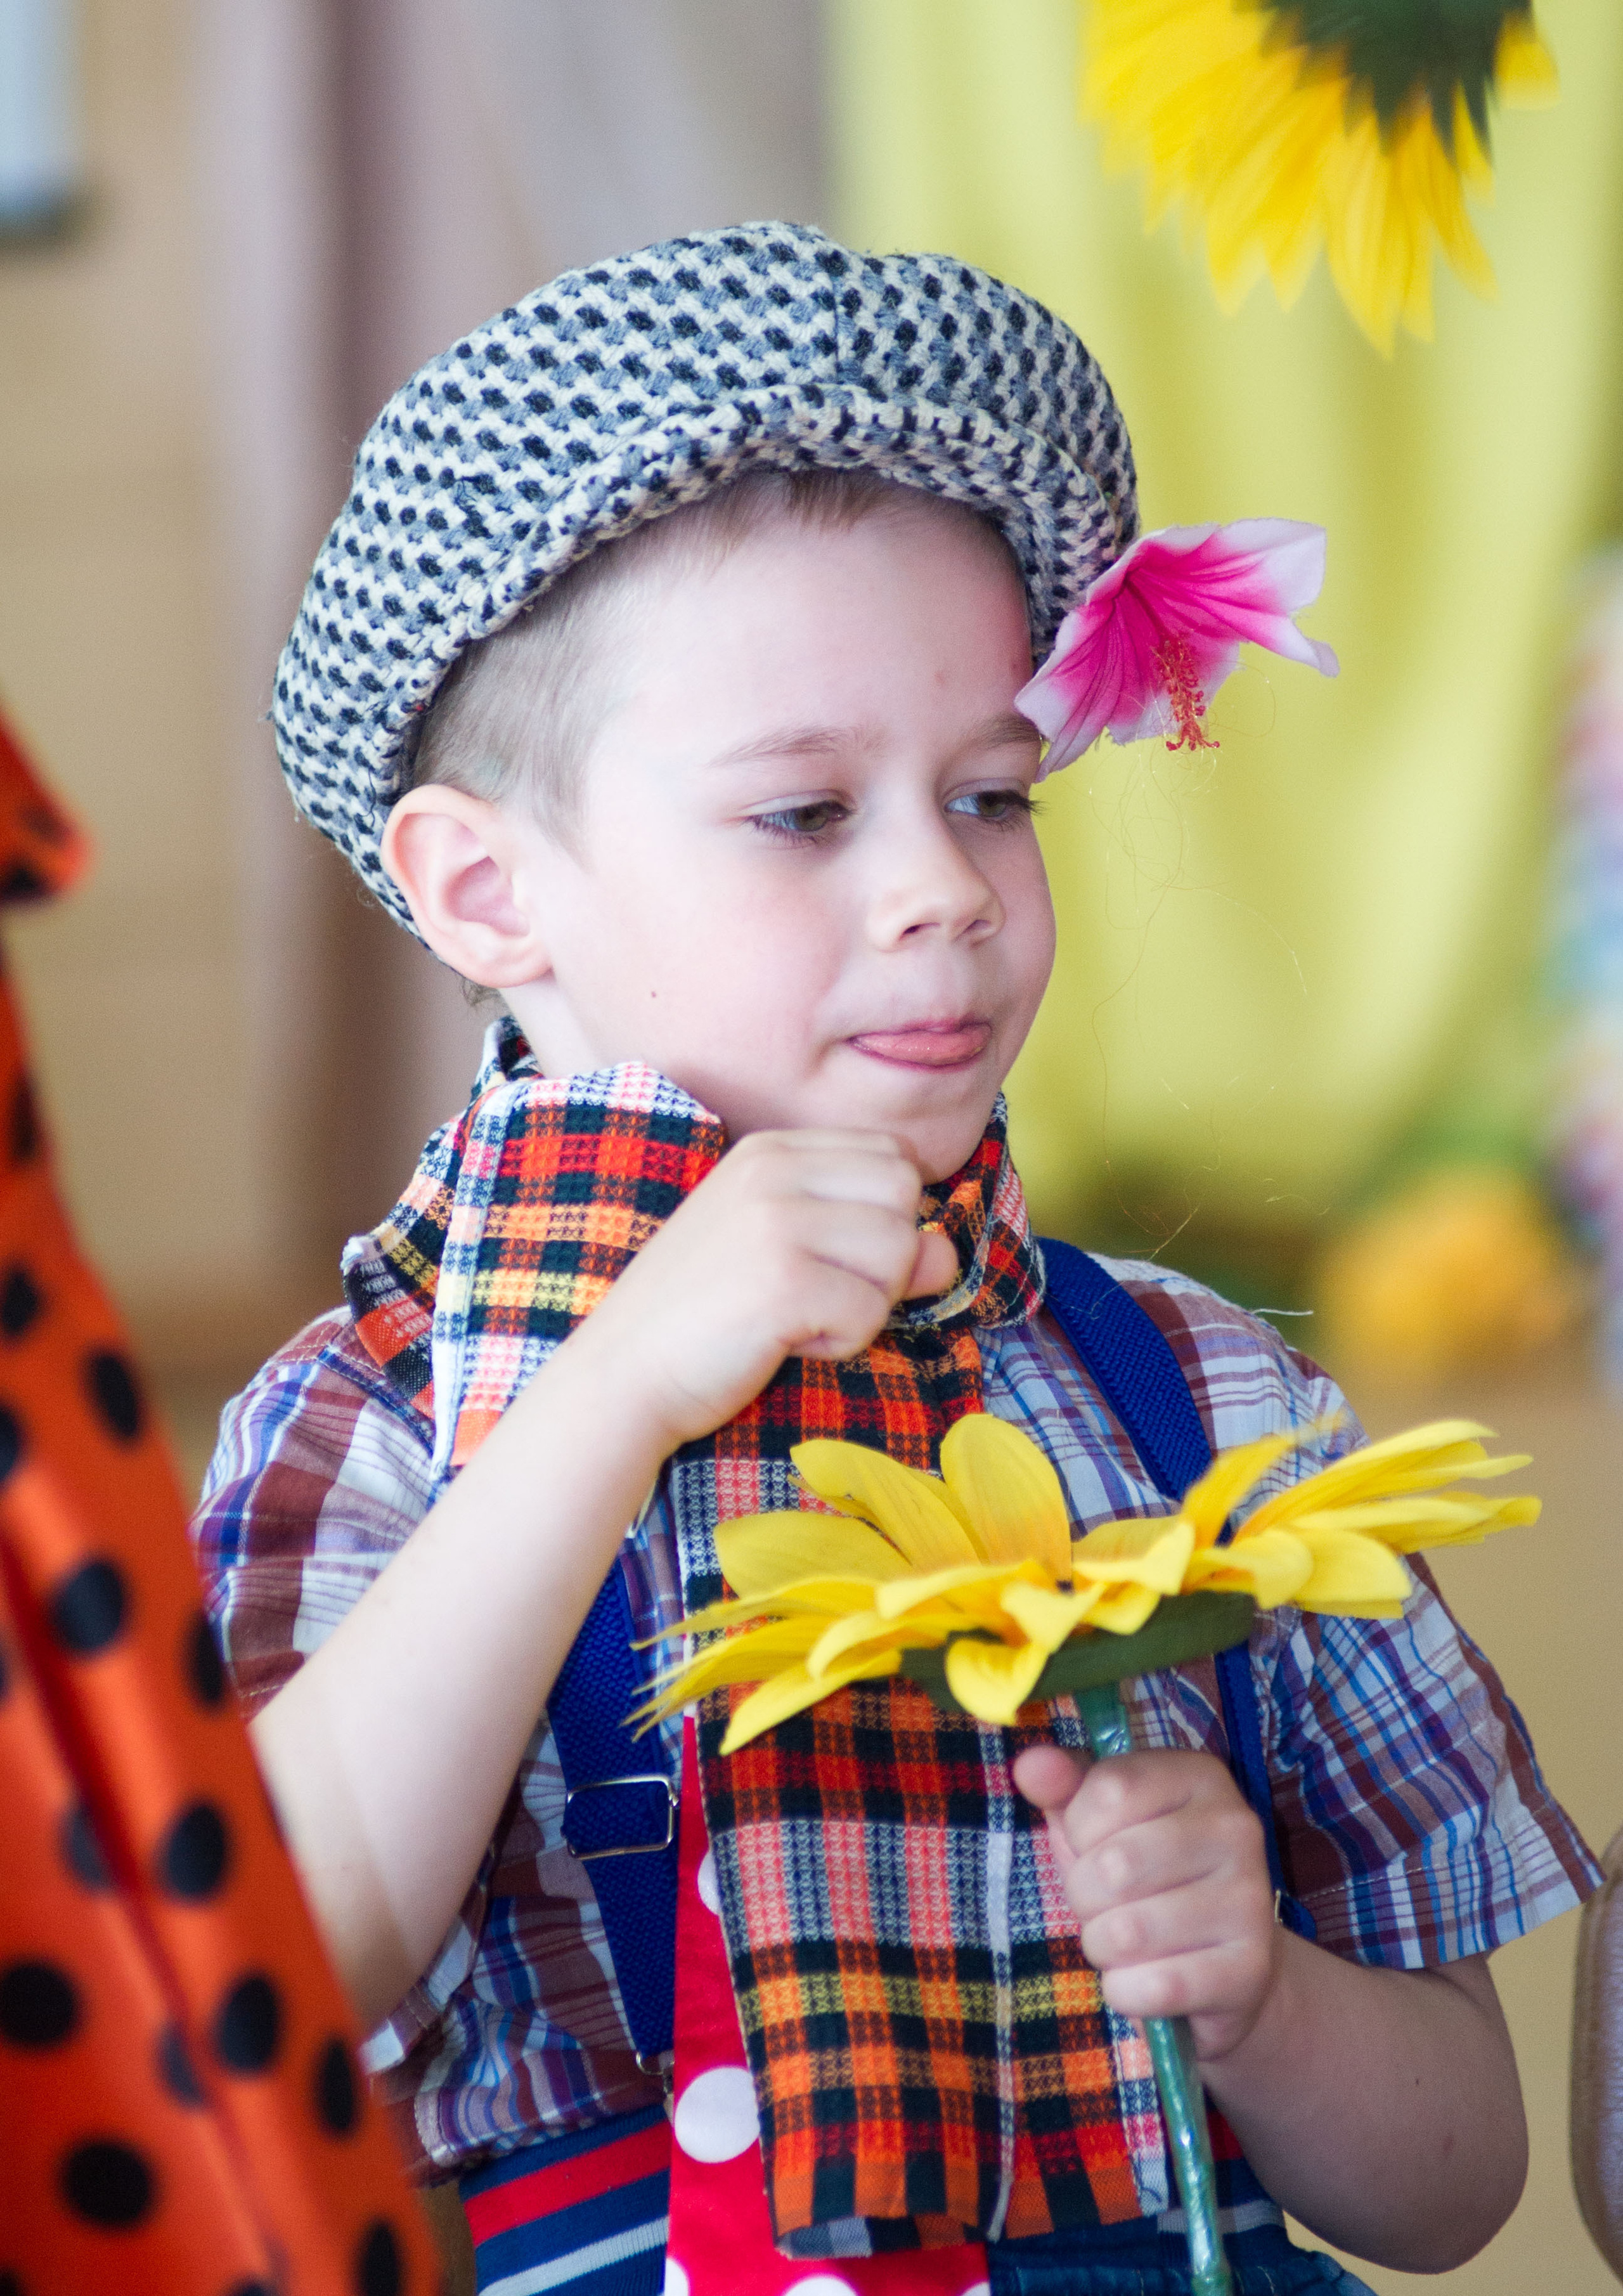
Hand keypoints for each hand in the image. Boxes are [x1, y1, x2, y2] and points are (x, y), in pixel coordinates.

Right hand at [566, 1128, 959, 1453]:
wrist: (622, 1373)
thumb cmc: (707, 1316)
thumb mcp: (789, 1254)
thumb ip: (871, 1239)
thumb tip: (945, 1253)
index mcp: (771, 1150)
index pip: (893, 1158)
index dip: (884, 1219)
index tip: (826, 1257)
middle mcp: (775, 1170)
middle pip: (906, 1198)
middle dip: (883, 1260)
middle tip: (818, 1293)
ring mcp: (778, 1221)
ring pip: (900, 1255)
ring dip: (864, 1305)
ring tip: (796, 1317)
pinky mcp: (784, 1281)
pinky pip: (871, 1313)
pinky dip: (841, 1342)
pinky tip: (784, 1342)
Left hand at [1012, 1743, 1280, 2062]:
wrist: (1225, 1963)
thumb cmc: (1148, 1877)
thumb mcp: (1102, 1822)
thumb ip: (1064, 1788)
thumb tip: (1029, 1765)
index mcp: (1201, 1776)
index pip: (1108, 1790)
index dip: (1079, 1829)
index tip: (1095, 1845)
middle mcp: (1236, 1829)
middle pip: (1113, 1865)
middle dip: (1086, 1896)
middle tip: (1108, 1904)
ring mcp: (1250, 1899)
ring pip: (1127, 1933)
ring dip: (1103, 1947)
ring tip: (1126, 1942)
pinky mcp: (1250, 1969)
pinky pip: (1153, 1987)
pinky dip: (1127, 1992)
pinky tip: (1146, 1979)